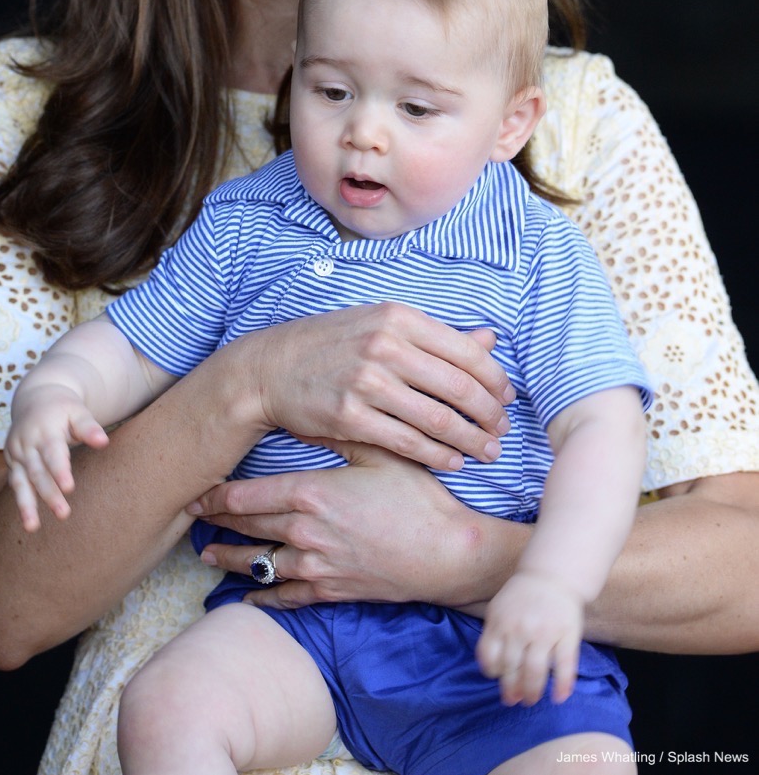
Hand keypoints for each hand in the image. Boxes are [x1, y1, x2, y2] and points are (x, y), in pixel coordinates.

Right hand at [4, 383, 109, 531]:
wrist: (36, 398)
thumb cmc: (64, 408)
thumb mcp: (78, 411)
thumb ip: (89, 427)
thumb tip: (104, 442)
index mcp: (45, 429)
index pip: (52, 452)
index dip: (60, 470)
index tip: (69, 488)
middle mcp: (27, 442)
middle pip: (38, 471)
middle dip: (49, 494)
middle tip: (63, 514)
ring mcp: (16, 453)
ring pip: (21, 481)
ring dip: (27, 505)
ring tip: (32, 527)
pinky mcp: (12, 462)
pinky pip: (16, 484)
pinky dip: (21, 502)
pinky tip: (29, 522)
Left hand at [188, 440, 529, 608]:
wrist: (448, 553)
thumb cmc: (417, 497)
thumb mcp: (378, 452)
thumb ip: (338, 434)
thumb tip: (305, 412)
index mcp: (310, 494)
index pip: (245, 496)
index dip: (214, 496)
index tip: (195, 491)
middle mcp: (304, 533)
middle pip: (245, 528)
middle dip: (214, 523)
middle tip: (189, 517)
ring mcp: (316, 566)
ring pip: (258, 565)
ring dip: (230, 560)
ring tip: (208, 556)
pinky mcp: (332, 591)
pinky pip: (285, 597)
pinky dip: (262, 598)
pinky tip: (247, 598)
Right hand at [239, 303, 512, 470]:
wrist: (271, 367)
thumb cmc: (333, 344)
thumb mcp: (382, 325)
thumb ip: (437, 336)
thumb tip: (490, 340)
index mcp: (399, 317)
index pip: (467, 352)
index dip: (495, 380)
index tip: (507, 398)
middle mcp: (385, 346)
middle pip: (459, 388)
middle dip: (489, 415)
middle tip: (502, 431)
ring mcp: (366, 382)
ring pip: (438, 419)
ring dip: (471, 441)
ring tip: (487, 452)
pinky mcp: (350, 417)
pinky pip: (408, 442)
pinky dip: (437, 456)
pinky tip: (452, 462)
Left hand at [475, 570, 582, 705]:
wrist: (552, 575)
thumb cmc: (522, 596)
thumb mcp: (498, 608)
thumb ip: (493, 634)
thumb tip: (491, 669)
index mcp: (500, 621)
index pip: (489, 656)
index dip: (492, 672)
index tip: (498, 678)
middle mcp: (520, 628)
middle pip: (512, 668)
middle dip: (511, 689)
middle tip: (513, 700)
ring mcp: (545, 632)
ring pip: (535, 672)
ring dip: (532, 692)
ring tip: (530, 700)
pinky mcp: (567, 635)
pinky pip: (564, 666)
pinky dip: (562, 685)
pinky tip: (558, 698)